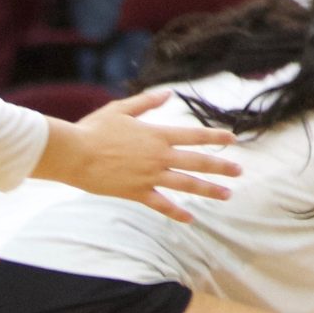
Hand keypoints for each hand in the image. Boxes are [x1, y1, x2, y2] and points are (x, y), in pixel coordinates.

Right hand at [37, 92, 237, 224]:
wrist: (74, 153)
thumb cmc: (95, 128)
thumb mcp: (122, 109)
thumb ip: (147, 102)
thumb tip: (168, 94)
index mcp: (157, 135)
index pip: (195, 135)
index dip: (216, 137)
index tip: (234, 139)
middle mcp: (159, 156)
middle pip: (198, 162)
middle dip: (221, 166)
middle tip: (239, 172)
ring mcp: (149, 176)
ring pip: (186, 185)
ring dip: (208, 190)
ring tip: (227, 194)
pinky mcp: (136, 193)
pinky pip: (161, 205)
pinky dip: (177, 212)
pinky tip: (190, 218)